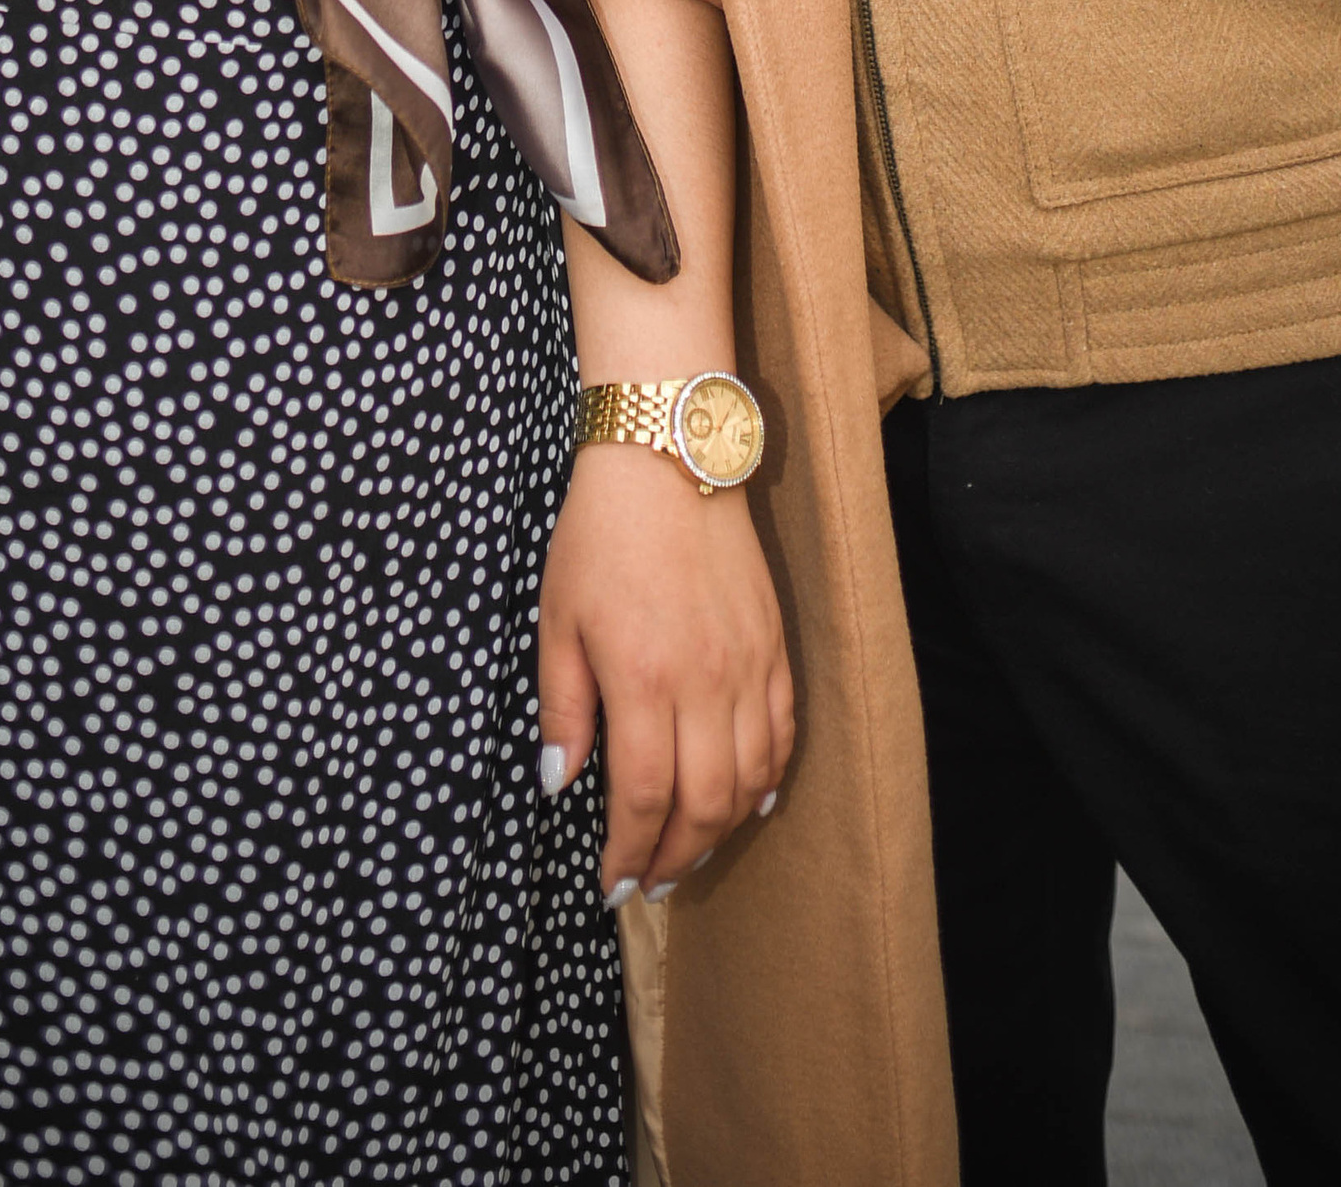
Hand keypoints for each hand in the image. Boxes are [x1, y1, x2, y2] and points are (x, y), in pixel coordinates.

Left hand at [538, 447, 792, 898]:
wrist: (667, 456)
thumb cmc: (600, 535)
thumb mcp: (557, 619)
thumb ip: (562, 709)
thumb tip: (561, 784)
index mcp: (643, 680)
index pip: (645, 799)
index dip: (628, 855)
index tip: (611, 884)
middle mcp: (705, 682)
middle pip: (704, 804)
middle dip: (675, 858)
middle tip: (650, 883)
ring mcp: (748, 664)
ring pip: (751, 778)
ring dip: (721, 828)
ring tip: (690, 849)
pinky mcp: (774, 644)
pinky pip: (783, 730)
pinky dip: (770, 776)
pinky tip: (750, 799)